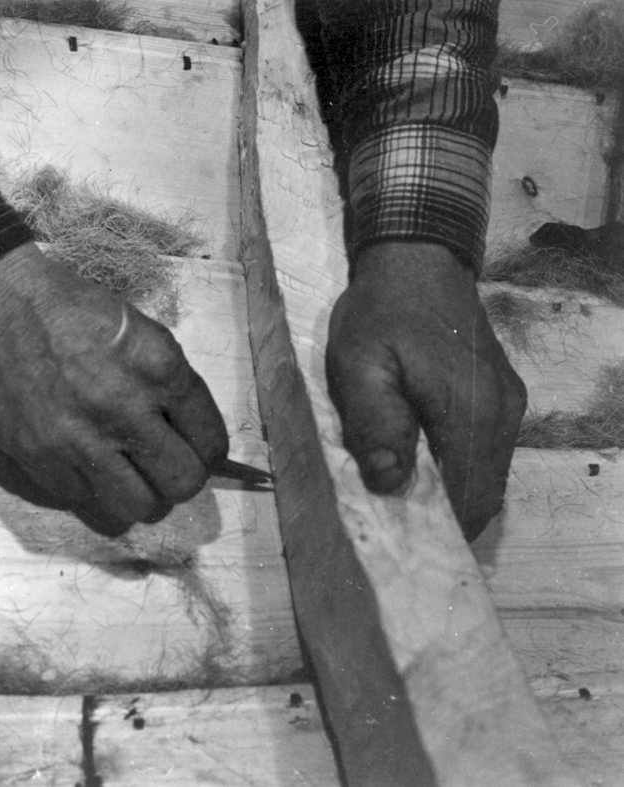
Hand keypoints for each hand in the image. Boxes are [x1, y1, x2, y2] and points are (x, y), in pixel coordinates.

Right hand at [0, 242, 228, 527]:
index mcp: (160, 371)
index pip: (211, 443)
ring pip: (139, 506)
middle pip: (183, 484)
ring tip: (131, 476)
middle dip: (182, 480)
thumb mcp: (142, 330)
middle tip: (166, 467)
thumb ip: (171, 384)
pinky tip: (84, 460)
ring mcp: (82, 440)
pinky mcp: (41, 459)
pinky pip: (85, 498)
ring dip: (142, 495)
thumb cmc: (73, 308)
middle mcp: (126, 411)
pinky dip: (91, 486)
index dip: (209, 454)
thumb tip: (191, 432)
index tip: (198, 452)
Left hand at [325, 242, 526, 539]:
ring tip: (405, 490)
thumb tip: (392, 483)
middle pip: (484, 492)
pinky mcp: (502, 393)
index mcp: (470, 411)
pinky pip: (484, 448)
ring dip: (449, 489)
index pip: (471, 498)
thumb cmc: (381, 313)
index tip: (402, 540)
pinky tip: (423, 458)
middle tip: (397, 519)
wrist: (418, 259)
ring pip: (485, 472)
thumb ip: (376, 423)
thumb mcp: (359, 364)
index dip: (441, 530)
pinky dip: (457, 465)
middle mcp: (503, 413)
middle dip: (443, 514)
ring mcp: (508, 402)